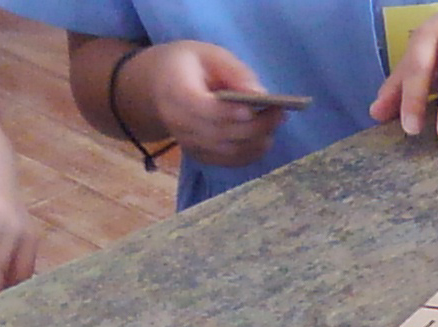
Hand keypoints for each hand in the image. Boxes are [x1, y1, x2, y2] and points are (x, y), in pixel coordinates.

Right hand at [130, 41, 285, 166]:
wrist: (158, 88)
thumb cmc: (188, 66)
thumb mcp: (208, 54)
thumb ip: (234, 71)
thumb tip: (260, 93)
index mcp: (175, 92)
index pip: (203, 109)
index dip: (229, 112)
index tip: (255, 107)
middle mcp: (178, 124)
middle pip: (221, 134)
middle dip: (254, 126)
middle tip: (280, 114)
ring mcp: (188, 144)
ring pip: (228, 152)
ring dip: (257, 141)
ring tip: (275, 123)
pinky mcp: (198, 156)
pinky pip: (228, 161)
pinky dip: (250, 153)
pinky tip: (264, 138)